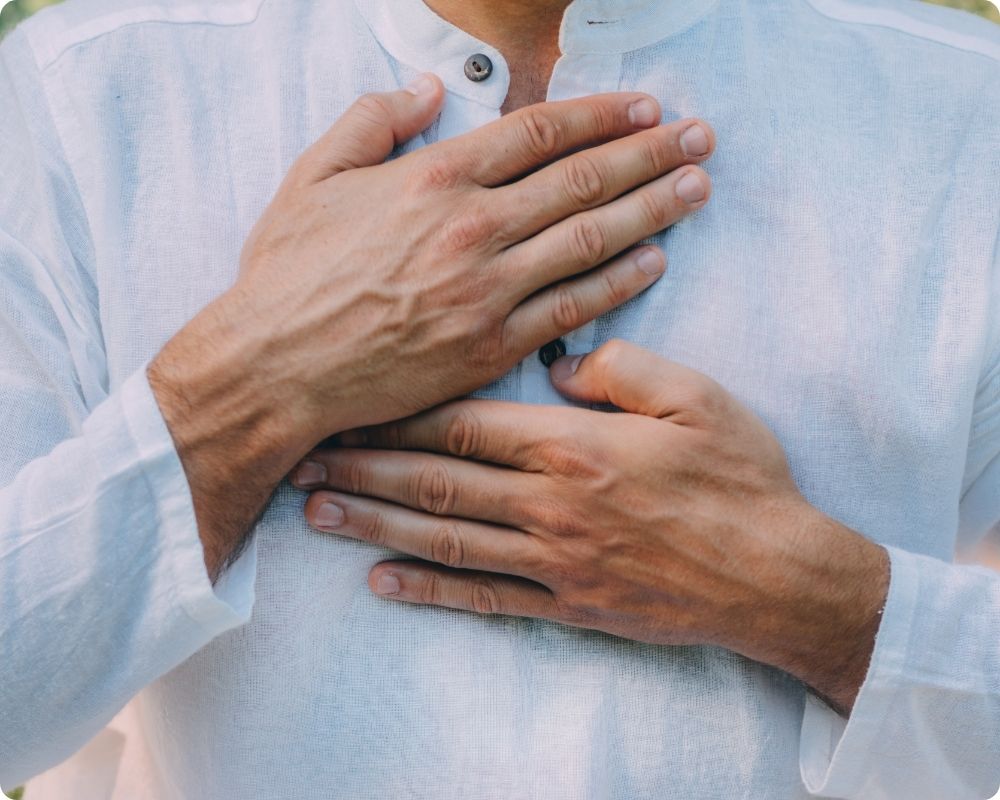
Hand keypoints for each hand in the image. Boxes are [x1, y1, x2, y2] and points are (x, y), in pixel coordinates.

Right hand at [148, 76, 714, 575]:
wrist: (276, 367)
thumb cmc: (288, 274)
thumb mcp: (314, 177)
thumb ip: (373, 121)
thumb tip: (426, 89)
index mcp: (434, 176)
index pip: (541, 131)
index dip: (602, 114)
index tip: (644, 107)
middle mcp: (473, 226)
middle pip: (585, 178)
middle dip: (651, 153)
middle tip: (700, 137)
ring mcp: (488, 288)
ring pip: (591, 238)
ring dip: (653, 208)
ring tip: (697, 187)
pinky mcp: (492, 345)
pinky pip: (573, 307)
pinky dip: (619, 281)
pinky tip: (655, 260)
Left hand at [293, 340, 889, 714]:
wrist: (778, 575)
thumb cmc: (741, 477)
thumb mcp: (696, 396)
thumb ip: (621, 368)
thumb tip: (558, 362)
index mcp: (574, 444)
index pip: (464, 423)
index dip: (398, 413)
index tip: (347, 404)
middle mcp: (549, 503)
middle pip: (435, 481)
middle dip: (364, 468)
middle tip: (302, 459)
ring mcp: (554, 561)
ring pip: (444, 539)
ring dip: (375, 525)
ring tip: (317, 515)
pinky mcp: (567, 605)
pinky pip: (484, 598)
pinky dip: (429, 591)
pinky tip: (381, 584)